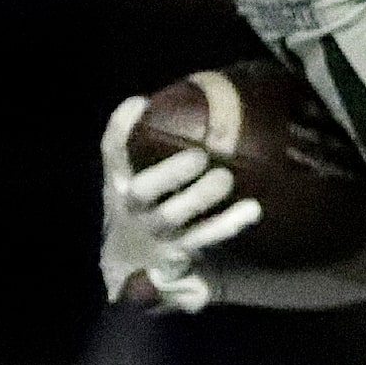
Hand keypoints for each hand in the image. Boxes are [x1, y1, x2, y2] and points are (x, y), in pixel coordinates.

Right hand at [98, 97, 260, 313]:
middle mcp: (132, 208)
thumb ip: (149, 146)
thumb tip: (180, 97)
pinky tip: (252, 210)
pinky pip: (203, 240)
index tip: (143, 103)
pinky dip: (228, 226)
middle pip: (143, 191)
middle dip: (170, 173)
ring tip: (225, 178)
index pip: (113, 151)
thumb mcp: (133, 180)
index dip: (122, 127)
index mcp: (118, 183)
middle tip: (199, 156)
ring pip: (172, 218)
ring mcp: (155, 233)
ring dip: (199, 198)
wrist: (129, 267)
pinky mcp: (178, 255)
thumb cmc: (142, 208)